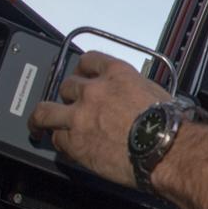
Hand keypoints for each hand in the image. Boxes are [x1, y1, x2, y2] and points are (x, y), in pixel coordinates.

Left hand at [28, 51, 168, 186]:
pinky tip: (66, 148)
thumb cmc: (168, 123)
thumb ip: (135, 91)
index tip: (82, 74)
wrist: (163, 147)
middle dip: (68, 95)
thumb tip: (133, 99)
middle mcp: (94, 90)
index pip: (89, 60)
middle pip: (67, 85)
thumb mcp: (156, 93)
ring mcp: (80, 115)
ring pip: (45, 111)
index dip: (82, 69)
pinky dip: (61, 143)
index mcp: (117, 74)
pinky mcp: (74, 141)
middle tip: (69, 104)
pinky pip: (57, 139)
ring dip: (43, 117)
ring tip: (38, 124)